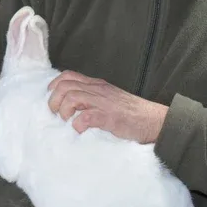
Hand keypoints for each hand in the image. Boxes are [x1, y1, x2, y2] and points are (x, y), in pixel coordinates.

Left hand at [48, 71, 168, 143]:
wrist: (154, 120)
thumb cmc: (132, 113)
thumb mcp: (110, 98)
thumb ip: (93, 97)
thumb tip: (72, 105)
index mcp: (97, 85)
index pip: (68, 76)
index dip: (54, 85)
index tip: (51, 98)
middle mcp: (98, 90)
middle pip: (65, 86)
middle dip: (54, 101)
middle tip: (57, 115)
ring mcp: (103, 103)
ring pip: (72, 98)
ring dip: (64, 111)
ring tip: (67, 122)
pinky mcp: (109, 118)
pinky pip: (86, 117)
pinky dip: (77, 124)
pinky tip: (79, 130)